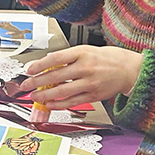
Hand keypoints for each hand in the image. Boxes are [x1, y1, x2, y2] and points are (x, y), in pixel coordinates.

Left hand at [22, 45, 144, 106]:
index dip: (39, 65)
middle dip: (37, 82)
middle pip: (55, 76)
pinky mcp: (93, 95)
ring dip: (45, 95)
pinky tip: (50, 104)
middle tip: (25, 85)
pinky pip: (72, 102)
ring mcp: (90, 83)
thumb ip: (68, 57)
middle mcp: (86, 68)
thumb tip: (47, 64)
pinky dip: (59, 104)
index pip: (55, 58)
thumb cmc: (107, 59)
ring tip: (35, 96)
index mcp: (82, 53)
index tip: (29, 70)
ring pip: (62, 91)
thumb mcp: (86, 50)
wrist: (129, 70)